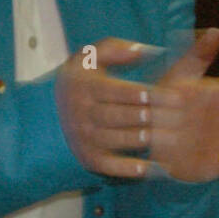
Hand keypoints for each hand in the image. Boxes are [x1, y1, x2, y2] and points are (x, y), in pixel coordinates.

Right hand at [55, 37, 170, 177]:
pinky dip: (125, 168)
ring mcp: (84, 137)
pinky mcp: (89, 158)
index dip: (137, 93)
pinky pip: (107, 165)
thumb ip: (113, 48)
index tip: (160, 94)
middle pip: (114, 116)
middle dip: (142, 116)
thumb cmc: (82, 82)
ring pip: (113, 139)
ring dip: (138, 140)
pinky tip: (146, 168)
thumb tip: (142, 50)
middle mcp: (80, 113)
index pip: (112, 90)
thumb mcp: (88, 58)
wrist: (47, 114)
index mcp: (83, 86)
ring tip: (162, 138)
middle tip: (171, 117)